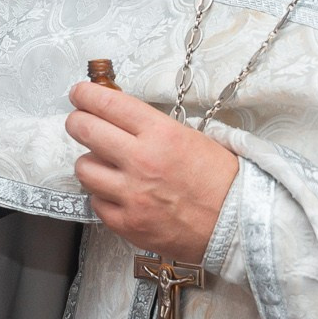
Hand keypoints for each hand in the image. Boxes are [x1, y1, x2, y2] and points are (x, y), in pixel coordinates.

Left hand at [64, 82, 237, 262]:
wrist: (239, 224)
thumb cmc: (222, 181)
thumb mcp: (191, 137)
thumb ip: (152, 127)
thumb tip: (119, 115)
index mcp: (161, 134)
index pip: (107, 103)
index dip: (85, 94)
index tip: (79, 94)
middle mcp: (141, 161)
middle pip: (84, 130)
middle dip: (77, 122)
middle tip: (80, 123)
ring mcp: (131, 194)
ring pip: (83, 168)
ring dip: (91, 163)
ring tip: (106, 165)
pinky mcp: (127, 223)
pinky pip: (95, 202)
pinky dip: (102, 196)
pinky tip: (118, 193)